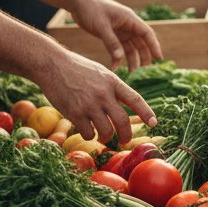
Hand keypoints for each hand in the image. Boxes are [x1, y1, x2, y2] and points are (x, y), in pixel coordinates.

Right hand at [31, 48, 155, 143]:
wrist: (53, 65)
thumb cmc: (78, 68)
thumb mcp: (102, 73)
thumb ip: (113, 88)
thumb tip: (123, 105)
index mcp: (114, 82)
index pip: (135, 100)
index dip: (146, 113)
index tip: (154, 123)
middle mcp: (104, 94)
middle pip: (123, 121)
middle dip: (126, 135)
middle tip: (125, 140)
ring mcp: (89, 104)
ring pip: (106, 131)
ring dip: (106, 137)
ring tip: (103, 136)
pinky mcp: (74, 113)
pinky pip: (88, 133)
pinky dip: (90, 136)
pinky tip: (87, 131)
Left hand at [68, 0, 162, 72]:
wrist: (78, 2)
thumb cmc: (91, 9)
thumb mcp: (101, 26)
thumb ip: (111, 42)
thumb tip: (120, 58)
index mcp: (130, 19)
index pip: (147, 33)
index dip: (154, 46)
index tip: (159, 58)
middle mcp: (128, 25)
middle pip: (141, 42)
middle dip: (144, 56)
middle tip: (145, 72)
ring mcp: (120, 30)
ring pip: (131, 47)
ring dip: (132, 59)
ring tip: (131, 74)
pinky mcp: (111, 34)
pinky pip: (118, 48)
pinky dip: (118, 58)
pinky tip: (114, 67)